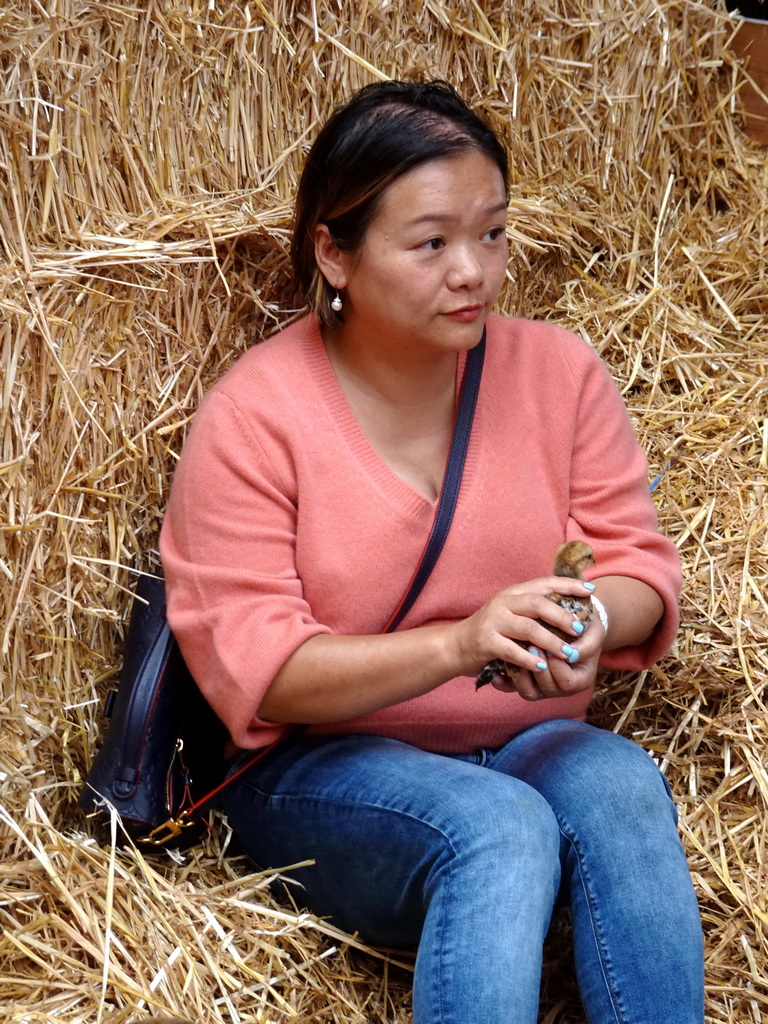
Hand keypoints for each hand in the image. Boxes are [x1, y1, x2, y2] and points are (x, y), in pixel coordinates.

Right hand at [451, 575, 601, 690]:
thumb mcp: (511, 613)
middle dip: (562, 616)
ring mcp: (493, 621)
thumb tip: (570, 610)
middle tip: (580, 630)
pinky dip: (529, 659)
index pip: (545, 583)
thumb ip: (533, 610)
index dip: (569, 585)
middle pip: (538, 603)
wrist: (455, 646)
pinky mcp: (486, 641)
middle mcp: (503, 602)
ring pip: (528, 628)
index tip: (591, 589)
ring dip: (551, 641)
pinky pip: (512, 650)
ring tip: (567, 653)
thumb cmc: (490, 631)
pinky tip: (542, 667)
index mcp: (513, 593)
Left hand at [493, 610, 604, 700]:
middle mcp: (561, 688)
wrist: (572, 625)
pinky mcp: (527, 681)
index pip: (567, 682)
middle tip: (532, 646)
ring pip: (528, 690)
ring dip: (521, 673)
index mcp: (580, 679)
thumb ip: (587, 645)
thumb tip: (572, 654)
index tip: (551, 648)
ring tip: (517, 652)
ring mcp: (543, 686)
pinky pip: (513, 688)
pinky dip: (505, 682)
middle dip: (538, 667)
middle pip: (547, 687)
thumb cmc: (586, 627)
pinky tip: (498, 673)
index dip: (558, 666)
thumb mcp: (594, 632)